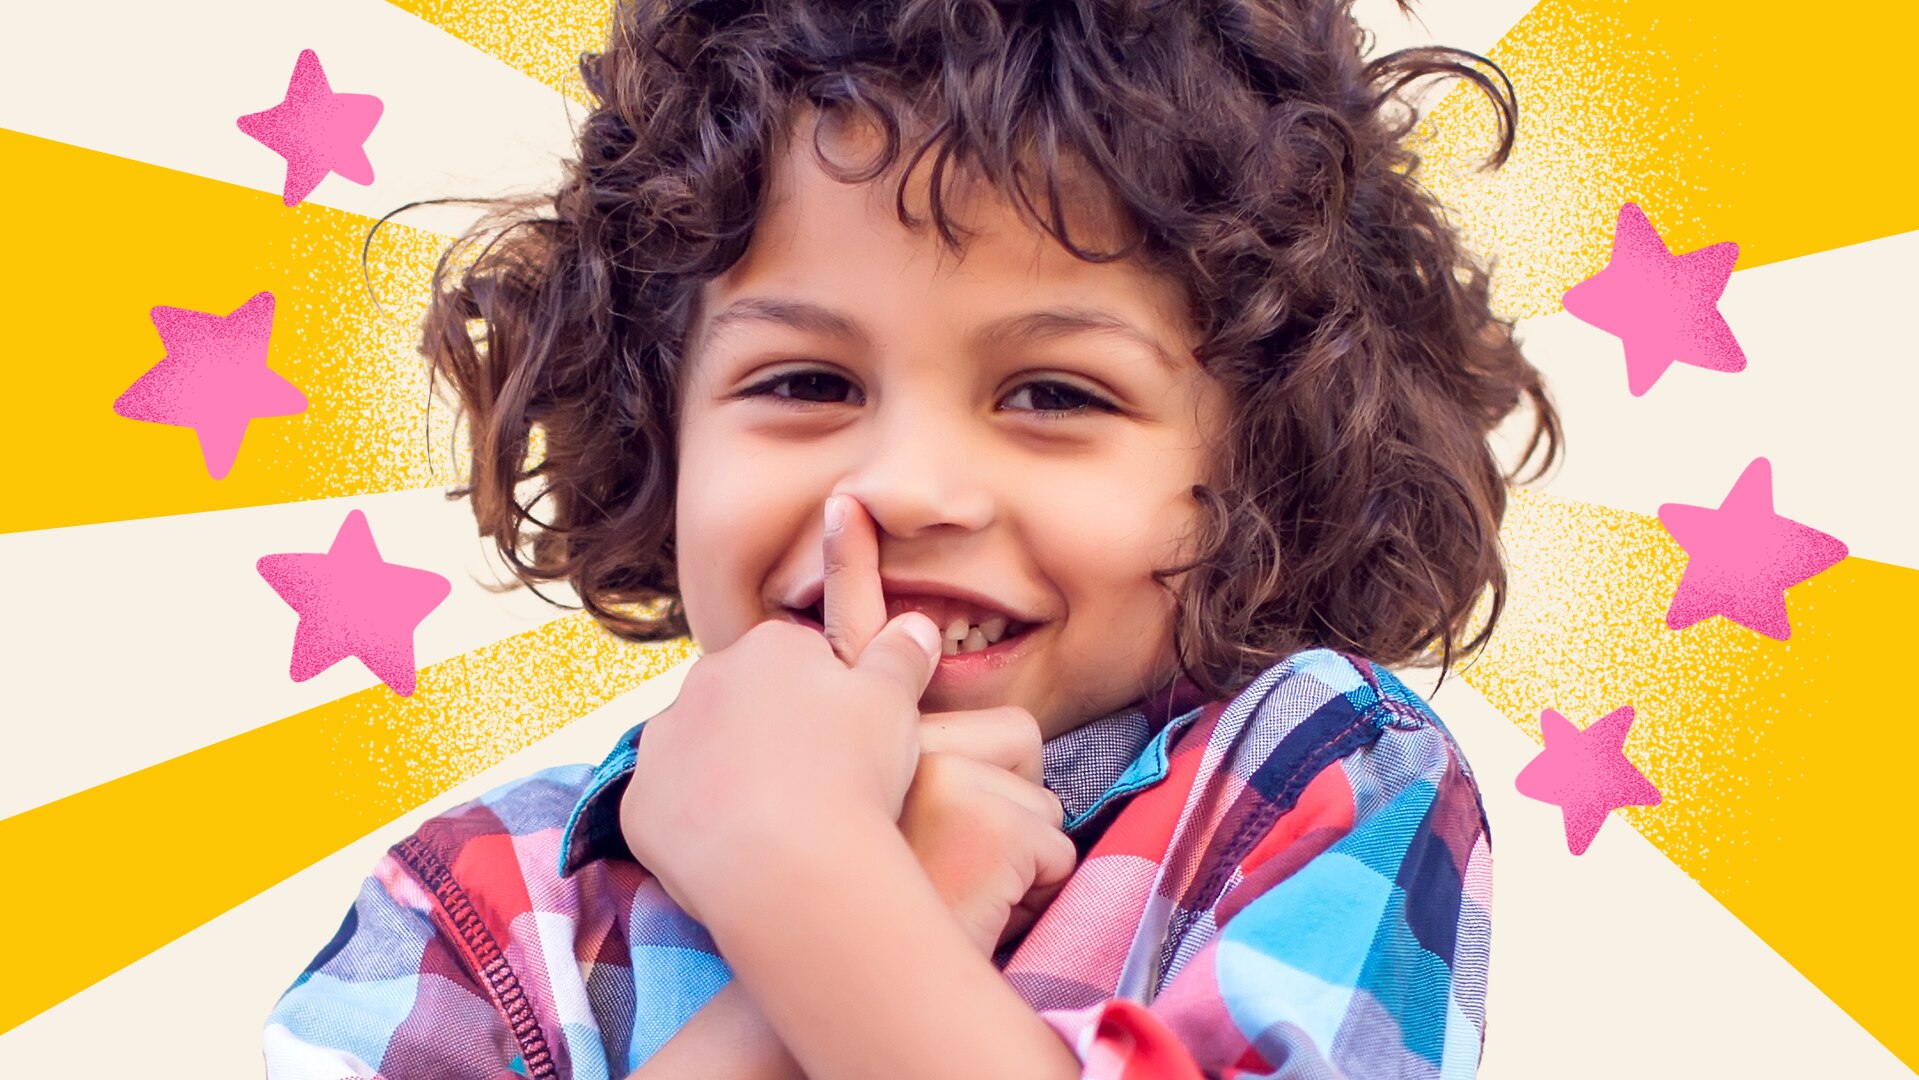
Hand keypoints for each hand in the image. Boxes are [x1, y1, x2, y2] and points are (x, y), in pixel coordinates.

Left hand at [618, 494, 944, 926]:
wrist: (793, 867)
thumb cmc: (853, 772)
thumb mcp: (896, 700)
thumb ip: (902, 654)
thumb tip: (916, 624)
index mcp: (766, 648)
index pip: (794, 660)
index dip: (822, 701)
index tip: (843, 742)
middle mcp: (701, 682)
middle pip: (739, 702)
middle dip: (767, 733)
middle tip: (813, 783)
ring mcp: (660, 744)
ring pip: (698, 754)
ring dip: (725, 776)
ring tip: (775, 823)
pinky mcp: (637, 805)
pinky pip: (669, 810)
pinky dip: (695, 827)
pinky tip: (736, 854)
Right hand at [908, 708, 1078, 956]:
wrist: (860, 983)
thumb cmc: (884, 911)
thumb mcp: (898, 815)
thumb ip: (942, 775)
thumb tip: (1027, 751)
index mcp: (889, 735)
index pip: (1007, 725)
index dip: (1005, 780)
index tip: (968, 828)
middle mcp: (914, 743)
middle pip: (1030, 745)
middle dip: (1018, 810)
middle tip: (964, 864)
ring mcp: (954, 781)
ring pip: (1048, 808)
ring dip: (1024, 861)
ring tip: (965, 895)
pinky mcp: (996, 831)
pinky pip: (1060, 858)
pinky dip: (1037, 898)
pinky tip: (980, 917)